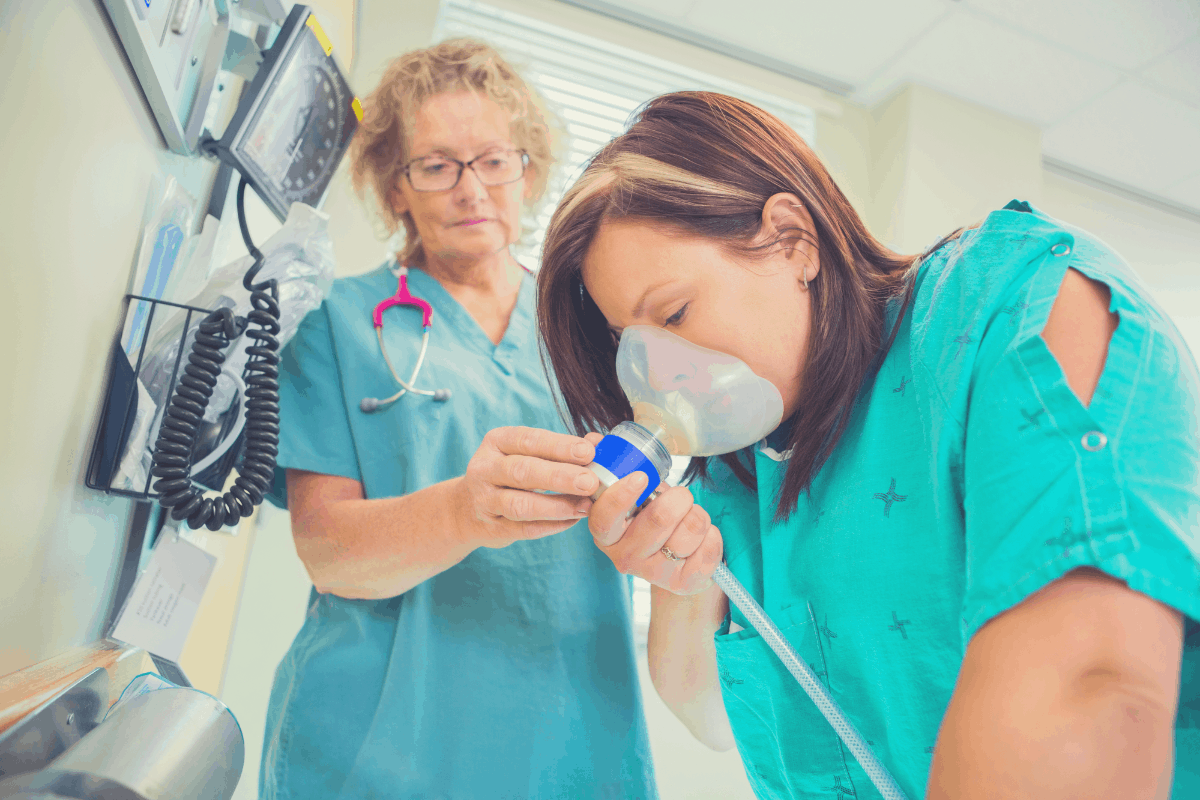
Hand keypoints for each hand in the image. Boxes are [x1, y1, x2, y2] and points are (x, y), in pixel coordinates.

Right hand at [453, 426, 599, 548]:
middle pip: (522, 471)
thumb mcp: (527, 454)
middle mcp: (485, 468)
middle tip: (590, 482)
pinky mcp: (490, 528)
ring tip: (585, 507)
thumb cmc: (510, 475)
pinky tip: (572, 521)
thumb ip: (561, 449)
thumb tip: (597, 444)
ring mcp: (484, 500)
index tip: (588, 452)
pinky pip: (523, 529)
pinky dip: (551, 526)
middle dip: (559, 476)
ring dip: (556, 506)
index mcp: (497, 442)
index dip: (559, 446)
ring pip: (521, 505)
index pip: (528, 440)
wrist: (467, 509)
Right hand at [586, 447, 722, 595]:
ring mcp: (653, 573)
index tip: (642, 477)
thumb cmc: (649, 518)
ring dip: (697, 515)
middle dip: (679, 497)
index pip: (605, 517)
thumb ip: (612, 464)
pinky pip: (709, 549)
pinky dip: (713, 535)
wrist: (673, 562)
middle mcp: (624, 557)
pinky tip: (703, 536)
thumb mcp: (632, 493)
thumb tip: (593, 440)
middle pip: (659, 518)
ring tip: (689, 518)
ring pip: (690, 529)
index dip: (623, 495)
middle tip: (680, 496)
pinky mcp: (682, 584)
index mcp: (605, 532)